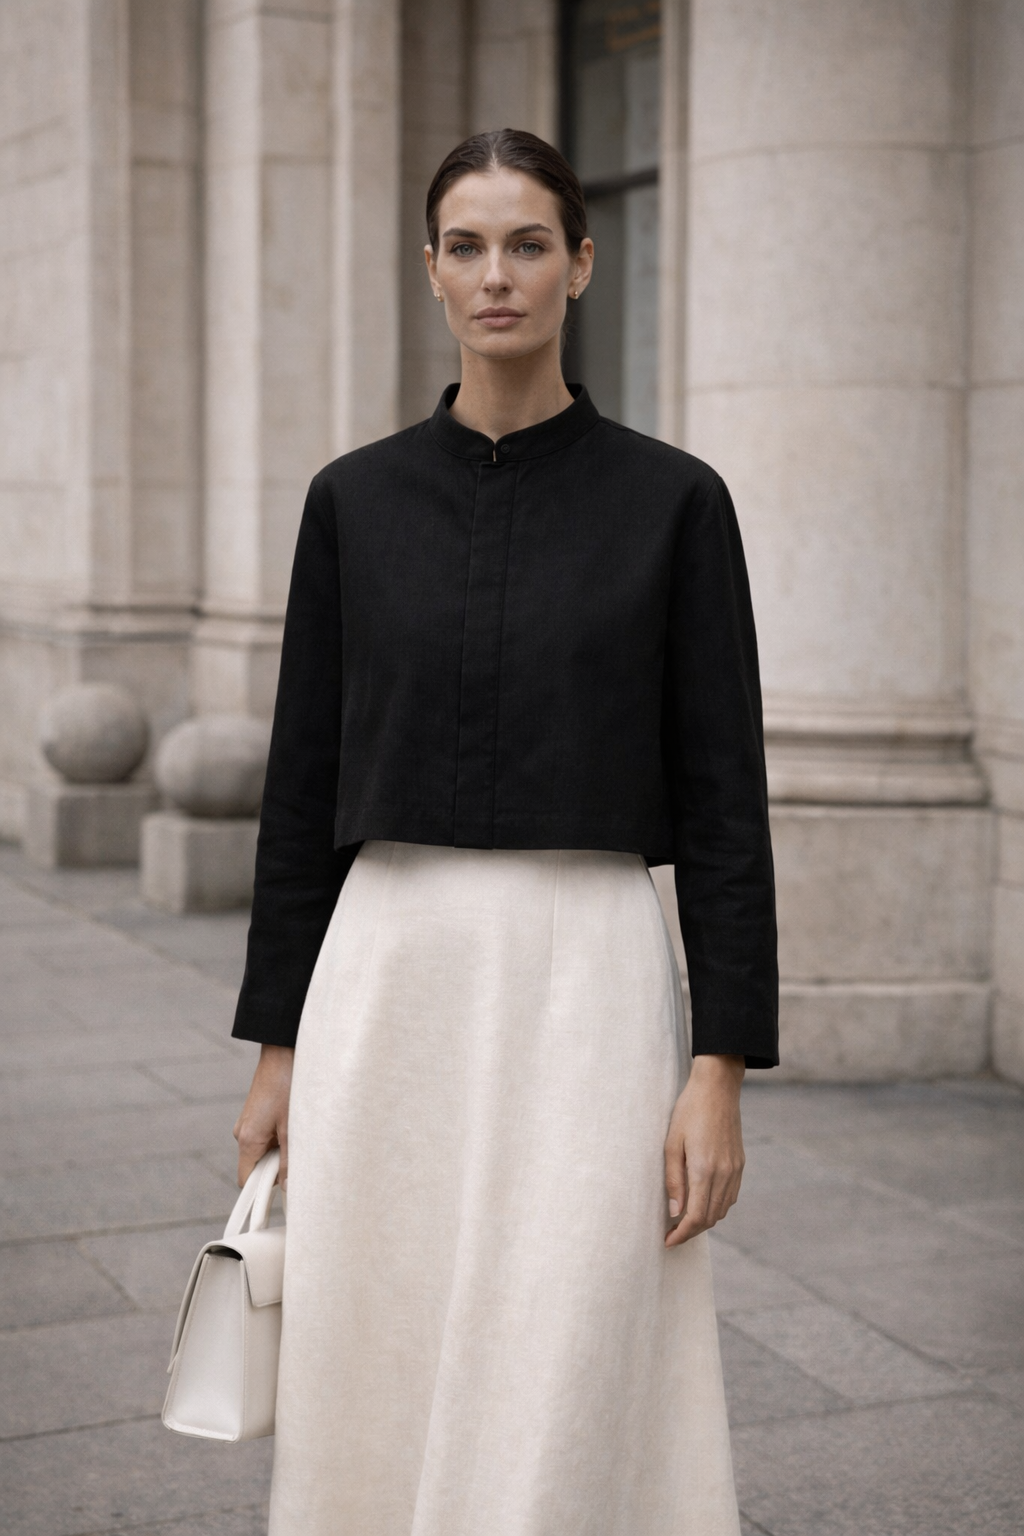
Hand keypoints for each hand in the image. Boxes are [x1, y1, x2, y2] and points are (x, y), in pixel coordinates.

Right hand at [233, 1044, 293, 1187]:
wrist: (282, 1052)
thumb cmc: (287, 1086)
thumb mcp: (293, 1128)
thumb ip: (290, 1161)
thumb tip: (289, 1187)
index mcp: (247, 1140)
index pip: (246, 1181)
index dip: (263, 1189)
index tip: (285, 1186)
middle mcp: (243, 1133)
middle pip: (257, 1166)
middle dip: (277, 1166)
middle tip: (298, 1151)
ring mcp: (248, 1123)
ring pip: (263, 1150)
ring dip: (281, 1149)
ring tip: (297, 1131)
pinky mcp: (256, 1114)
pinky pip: (265, 1135)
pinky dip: (279, 1136)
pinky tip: (294, 1121)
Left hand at [664, 1053, 744, 1247]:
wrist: (718, 1088)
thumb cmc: (689, 1111)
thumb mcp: (671, 1144)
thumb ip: (673, 1180)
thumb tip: (675, 1212)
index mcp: (705, 1170)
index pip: (696, 1217)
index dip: (682, 1234)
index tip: (667, 1241)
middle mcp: (724, 1174)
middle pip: (710, 1218)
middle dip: (691, 1232)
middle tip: (672, 1235)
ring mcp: (735, 1170)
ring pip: (722, 1210)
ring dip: (704, 1221)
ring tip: (684, 1221)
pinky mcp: (740, 1164)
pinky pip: (730, 1197)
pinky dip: (717, 1207)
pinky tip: (702, 1202)